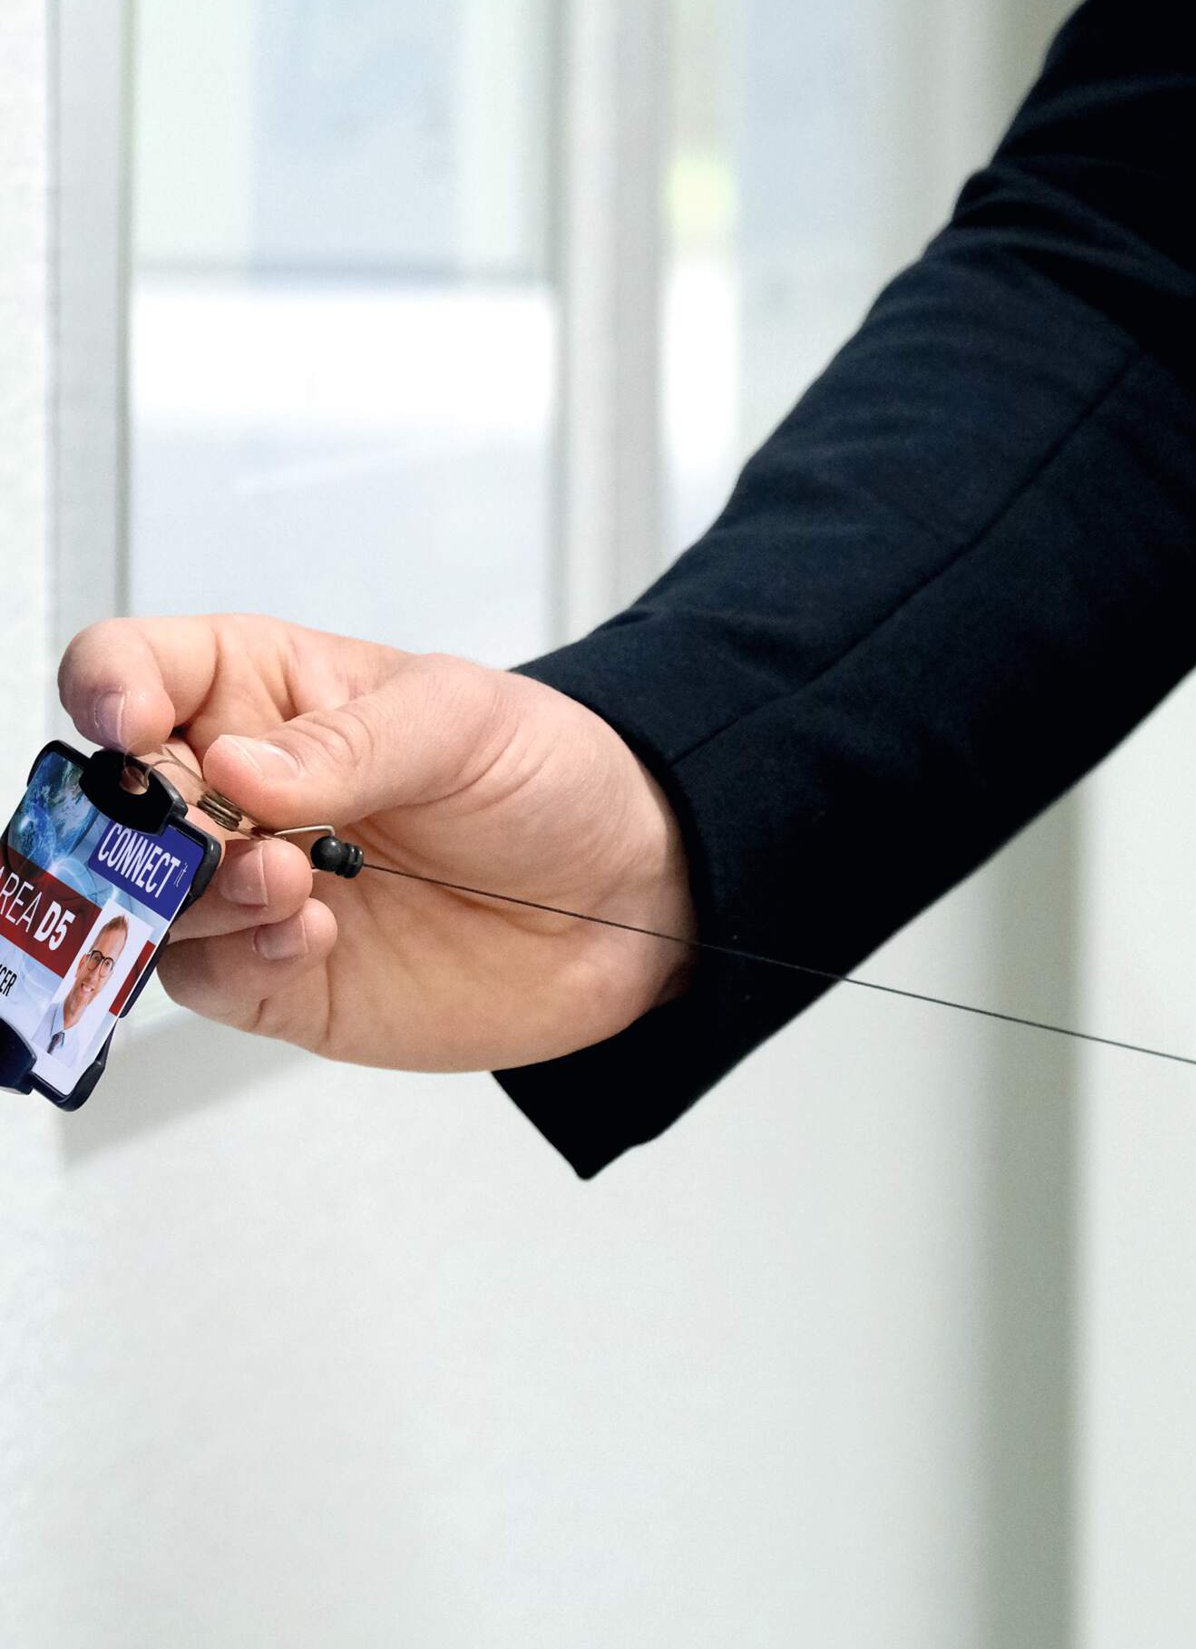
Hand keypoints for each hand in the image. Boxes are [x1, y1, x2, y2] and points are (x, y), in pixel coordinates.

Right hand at [57, 614, 695, 1070]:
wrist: (630, 894)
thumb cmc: (553, 779)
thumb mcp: (465, 722)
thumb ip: (352, 743)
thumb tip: (235, 768)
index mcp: (268, 691)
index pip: (138, 672)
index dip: (111, 690)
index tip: (133, 723)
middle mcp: (242, 790)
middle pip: (116, 798)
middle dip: (137, 817)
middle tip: (204, 830)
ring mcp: (257, 885)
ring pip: (143, 896)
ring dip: (189, 893)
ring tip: (286, 881)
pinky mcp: (285, 976)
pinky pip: (210, 975)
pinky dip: (240, 956)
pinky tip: (310, 933)